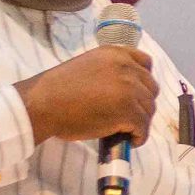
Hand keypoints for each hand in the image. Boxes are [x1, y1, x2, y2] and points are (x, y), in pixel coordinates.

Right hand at [17, 44, 159, 145]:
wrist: (43, 103)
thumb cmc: (58, 89)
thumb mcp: (89, 66)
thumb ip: (109, 71)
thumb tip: (125, 91)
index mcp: (115, 54)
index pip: (146, 63)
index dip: (144, 81)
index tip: (137, 94)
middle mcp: (126, 67)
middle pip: (151, 88)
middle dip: (143, 103)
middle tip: (131, 117)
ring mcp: (129, 89)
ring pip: (149, 109)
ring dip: (141, 122)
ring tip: (128, 131)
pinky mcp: (127, 111)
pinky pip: (143, 127)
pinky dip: (139, 136)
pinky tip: (130, 140)